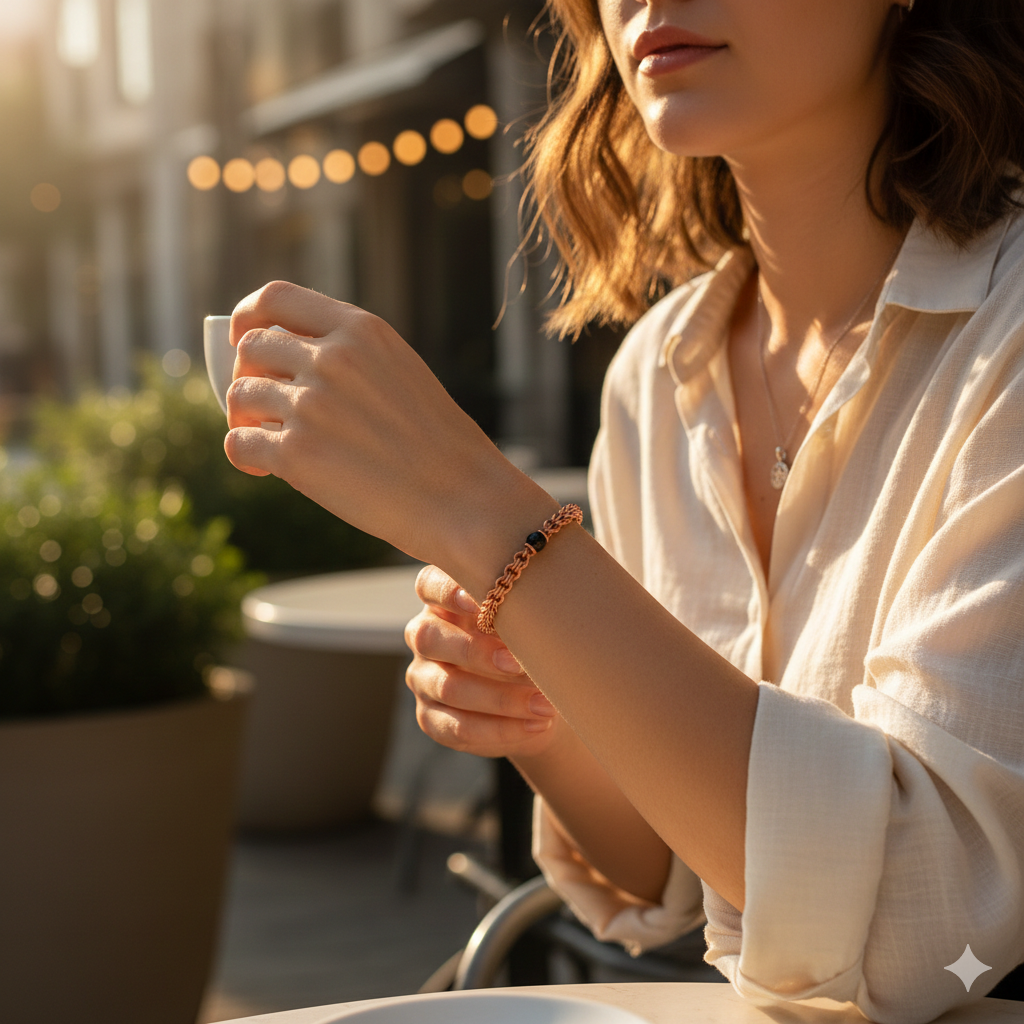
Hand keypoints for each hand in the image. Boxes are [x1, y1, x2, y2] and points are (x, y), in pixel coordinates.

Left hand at [222, 281, 542, 571]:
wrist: (464, 499)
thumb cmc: (439, 445)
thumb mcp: (400, 372)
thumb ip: (348, 357)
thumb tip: (279, 366)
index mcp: (361, 330)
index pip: (275, 298)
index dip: (247, 317)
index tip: (242, 338)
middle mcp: (332, 359)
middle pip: (250, 349)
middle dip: (247, 376)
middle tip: (263, 406)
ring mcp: (312, 405)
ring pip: (240, 396)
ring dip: (245, 419)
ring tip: (268, 441)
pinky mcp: (298, 455)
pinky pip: (238, 443)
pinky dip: (243, 456)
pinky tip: (265, 470)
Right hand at [404, 565, 562, 758]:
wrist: (539, 699)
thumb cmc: (533, 645)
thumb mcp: (529, 625)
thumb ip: (522, 615)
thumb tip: (540, 619)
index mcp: (445, 601)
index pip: (429, 585)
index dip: (448, 592)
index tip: (479, 602)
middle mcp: (425, 635)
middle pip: (429, 637)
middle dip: (476, 652)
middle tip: (519, 663)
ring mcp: (423, 678)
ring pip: (448, 687)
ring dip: (499, 698)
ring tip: (544, 704)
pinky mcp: (431, 717)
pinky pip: (457, 727)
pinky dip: (499, 729)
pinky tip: (534, 725)